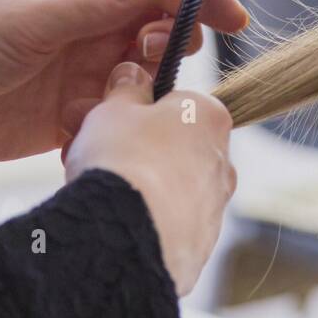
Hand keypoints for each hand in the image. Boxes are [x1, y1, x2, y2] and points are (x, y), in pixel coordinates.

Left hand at [0, 0, 247, 161]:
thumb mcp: (26, 22)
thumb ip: (92, 8)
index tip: (233, 20)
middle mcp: (90, 24)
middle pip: (158, 30)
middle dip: (170, 46)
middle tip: (148, 63)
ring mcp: (86, 68)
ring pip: (144, 76)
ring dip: (145, 89)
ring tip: (116, 99)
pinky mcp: (77, 110)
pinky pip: (118, 116)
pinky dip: (119, 123)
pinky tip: (95, 129)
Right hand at [65, 62, 236, 294]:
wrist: (126, 236)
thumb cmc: (122, 161)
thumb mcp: (114, 108)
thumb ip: (126, 88)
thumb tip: (132, 74)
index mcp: (209, 116)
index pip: (174, 103)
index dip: (134, 112)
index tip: (108, 123)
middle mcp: (222, 160)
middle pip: (171, 147)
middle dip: (134, 152)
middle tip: (94, 159)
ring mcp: (215, 205)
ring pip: (169, 187)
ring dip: (138, 187)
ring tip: (100, 195)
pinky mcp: (202, 244)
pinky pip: (170, 223)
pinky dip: (147, 221)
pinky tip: (118, 224)